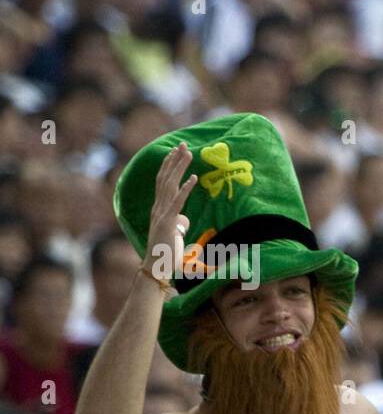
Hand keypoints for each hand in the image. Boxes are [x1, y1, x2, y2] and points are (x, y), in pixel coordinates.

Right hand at [144, 142, 197, 283]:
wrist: (158, 268)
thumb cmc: (167, 255)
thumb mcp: (176, 236)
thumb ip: (180, 225)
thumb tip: (185, 219)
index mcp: (159, 209)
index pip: (163, 182)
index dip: (169, 166)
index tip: (176, 152)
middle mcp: (158, 208)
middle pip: (165, 178)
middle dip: (174, 160)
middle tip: (183, 145)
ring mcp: (161, 214)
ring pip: (170, 185)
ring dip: (179, 168)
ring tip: (188, 153)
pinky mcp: (167, 222)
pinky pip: (177, 202)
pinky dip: (185, 189)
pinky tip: (194, 178)